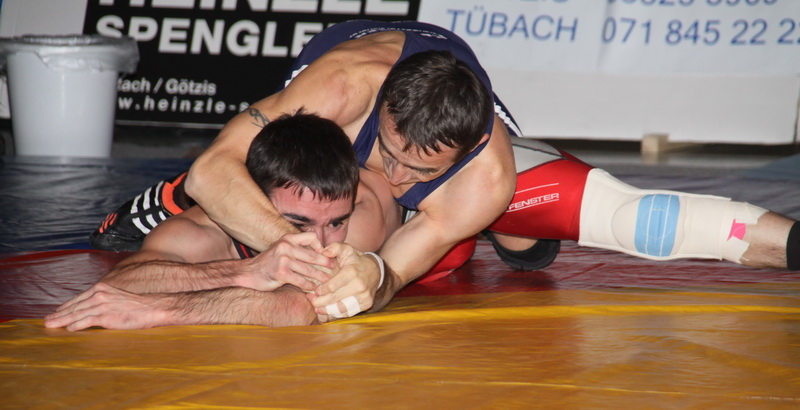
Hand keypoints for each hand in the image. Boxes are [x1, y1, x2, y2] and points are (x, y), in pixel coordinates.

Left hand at [43, 283, 169, 330]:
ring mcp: (102, 305)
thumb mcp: (118, 298)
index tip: (56, 311)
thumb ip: (104, 301)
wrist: (153, 307)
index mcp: (102, 288)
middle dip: (59, 314)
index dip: (65, 306)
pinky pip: (87, 321)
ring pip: (77, 314)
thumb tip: (93, 310)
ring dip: (62, 320)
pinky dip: (76, 325)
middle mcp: (99, 294)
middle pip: (74, 306)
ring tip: (52, 325)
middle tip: (47, 321)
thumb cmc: (137, 305)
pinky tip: (69, 329)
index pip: (78, 298)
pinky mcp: (106, 316)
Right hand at [239, 232, 334, 291]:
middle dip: (326, 264)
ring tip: (327, 281)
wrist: (249, 274)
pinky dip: (309, 286)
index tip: (325, 254)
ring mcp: (283, 260)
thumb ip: (296, 248)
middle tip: (334, 269)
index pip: (311, 237)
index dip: (321, 245)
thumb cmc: (268, 263)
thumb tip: (319, 252)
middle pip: (313, 256)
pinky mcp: (281, 273)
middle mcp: (286, 247)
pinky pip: (301, 280)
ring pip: (309, 270)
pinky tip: (313, 289)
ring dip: (320, 277)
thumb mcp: (281, 249)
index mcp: (288, 239)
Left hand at [308, 242, 381, 319]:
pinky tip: (329, 311)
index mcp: (352, 272)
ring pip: (341, 309)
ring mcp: (364, 296)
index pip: (332, 286)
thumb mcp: (347, 249)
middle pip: (335, 299)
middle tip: (312, 300)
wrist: (376, 270)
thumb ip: (334, 247)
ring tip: (318, 308)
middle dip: (320, 301)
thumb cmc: (356, 260)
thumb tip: (323, 251)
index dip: (321, 290)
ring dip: (327, 310)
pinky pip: (349, 312)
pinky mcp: (366, 304)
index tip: (314, 290)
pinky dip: (337, 313)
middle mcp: (359, 286)